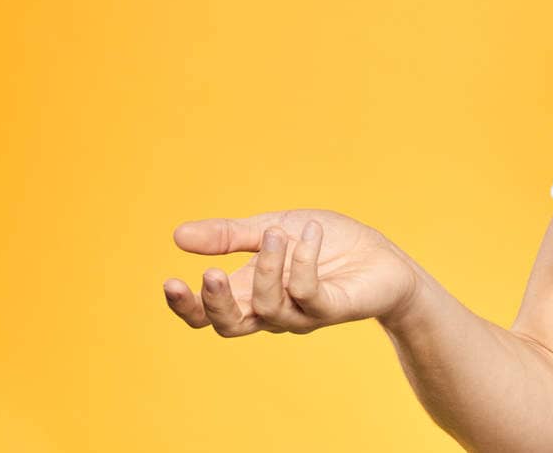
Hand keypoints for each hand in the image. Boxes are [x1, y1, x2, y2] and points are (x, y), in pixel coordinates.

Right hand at [163, 208, 422, 335]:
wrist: (383, 255)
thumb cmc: (326, 244)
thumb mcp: (273, 227)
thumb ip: (230, 235)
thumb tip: (177, 235)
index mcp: (250, 291)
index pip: (207, 314)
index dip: (186, 306)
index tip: (169, 281)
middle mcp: (271, 309)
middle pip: (229, 326)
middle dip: (215, 304)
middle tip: (210, 274)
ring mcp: (301, 313)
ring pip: (268, 308)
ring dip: (267, 268)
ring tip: (275, 234)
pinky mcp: (332, 308)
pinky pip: (308, 294)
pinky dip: (303, 261)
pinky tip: (309, 233)